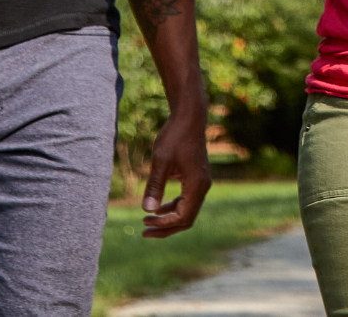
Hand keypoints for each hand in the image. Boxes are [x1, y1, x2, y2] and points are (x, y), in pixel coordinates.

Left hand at [141, 106, 211, 237]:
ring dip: (169, 219)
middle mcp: (203, 186)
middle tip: (144, 231)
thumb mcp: (161, 161)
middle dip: (166, 228)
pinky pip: (187, 200)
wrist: (189, 117)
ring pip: (187, 211)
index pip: (182, 217)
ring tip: (148, 221)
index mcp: (197, 185)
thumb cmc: (175, 136)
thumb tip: (147, 210)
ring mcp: (202, 182)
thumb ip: (155, 186)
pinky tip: (159, 207)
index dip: (164, 224)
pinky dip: (173, 207)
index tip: (144, 220)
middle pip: (186, 219)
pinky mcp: (197, 177)